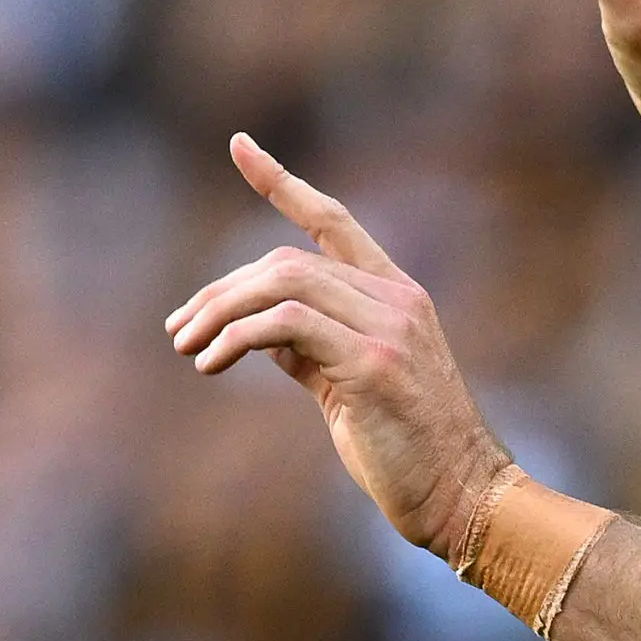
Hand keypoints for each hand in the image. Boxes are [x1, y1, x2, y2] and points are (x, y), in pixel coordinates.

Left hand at [165, 135, 508, 557]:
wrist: (461, 495)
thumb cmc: (404, 448)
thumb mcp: (350, 384)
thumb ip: (309, 348)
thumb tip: (254, 332)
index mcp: (397, 296)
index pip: (332, 221)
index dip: (282, 182)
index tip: (239, 145)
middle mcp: (397, 299)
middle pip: (286, 259)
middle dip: (219, 292)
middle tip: (179, 333)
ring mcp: (389, 328)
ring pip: (283, 283)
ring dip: (219, 313)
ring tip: (187, 350)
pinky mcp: (373, 363)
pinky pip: (286, 325)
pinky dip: (236, 339)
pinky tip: (212, 364)